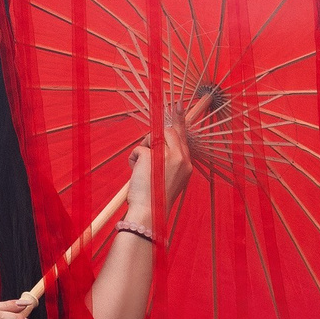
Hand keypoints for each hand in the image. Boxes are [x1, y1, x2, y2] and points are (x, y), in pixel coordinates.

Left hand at [120, 110, 193, 231]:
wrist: (149, 213)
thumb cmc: (156, 198)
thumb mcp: (169, 178)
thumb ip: (169, 160)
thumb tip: (156, 143)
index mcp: (186, 164)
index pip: (183, 136)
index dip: (179, 120)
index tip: (178, 105)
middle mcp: (180, 158)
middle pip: (167, 131)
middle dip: (154, 137)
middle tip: (147, 150)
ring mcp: (167, 156)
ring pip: (152, 138)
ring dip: (143, 150)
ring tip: (142, 170)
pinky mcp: (151, 156)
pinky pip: (139, 148)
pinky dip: (133, 159)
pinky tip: (135, 173)